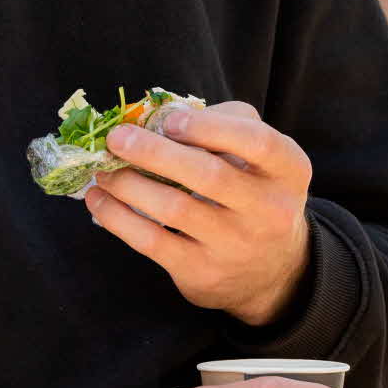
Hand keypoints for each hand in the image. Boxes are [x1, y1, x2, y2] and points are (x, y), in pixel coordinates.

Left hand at [86, 100, 311, 326]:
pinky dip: (117, 217)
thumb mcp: (259, 156)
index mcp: (288, 170)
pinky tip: (99, 199)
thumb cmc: (254, 192)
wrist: (272, 271)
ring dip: (127, 183)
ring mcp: (236, 246)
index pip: (257, 141)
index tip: (169, 120)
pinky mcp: (203, 273)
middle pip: (208, 175)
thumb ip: (224, 124)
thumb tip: (159, 114)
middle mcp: (269, 210)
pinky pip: (152, 241)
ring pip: (173, 208)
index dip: (210, 127)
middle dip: (153, 152)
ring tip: (102, 168)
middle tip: (116, 138)